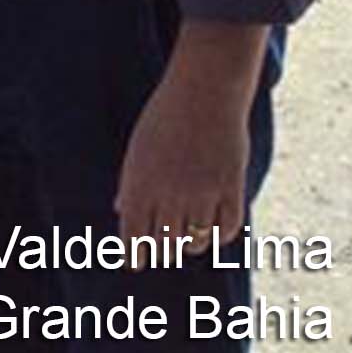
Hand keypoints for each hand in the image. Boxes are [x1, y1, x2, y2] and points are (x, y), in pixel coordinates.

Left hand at [115, 60, 253, 256]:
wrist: (204, 91)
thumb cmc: (165, 117)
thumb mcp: (138, 148)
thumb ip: (131, 182)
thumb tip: (120, 211)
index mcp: (138, 182)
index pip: (133, 235)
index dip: (134, 254)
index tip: (135, 261)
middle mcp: (168, 192)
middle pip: (164, 243)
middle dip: (161, 249)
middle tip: (161, 249)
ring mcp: (202, 192)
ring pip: (195, 240)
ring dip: (189, 244)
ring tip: (185, 239)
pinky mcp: (231, 188)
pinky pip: (226, 229)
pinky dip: (218, 236)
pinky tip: (212, 232)